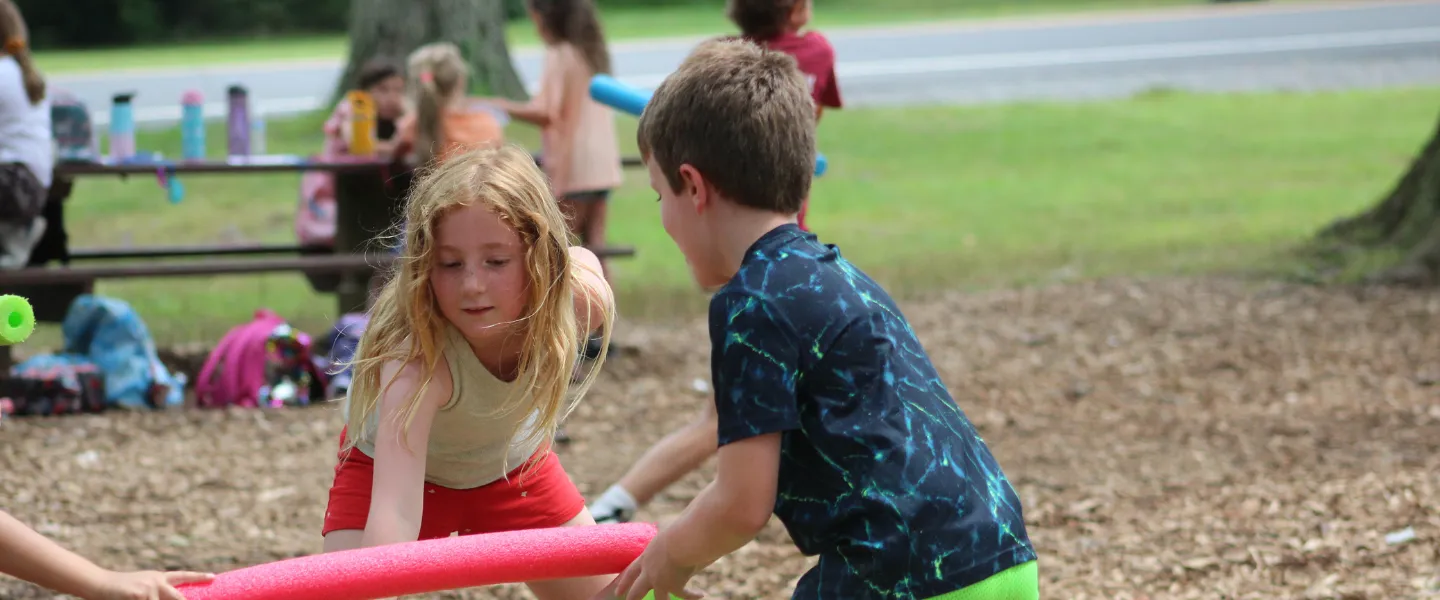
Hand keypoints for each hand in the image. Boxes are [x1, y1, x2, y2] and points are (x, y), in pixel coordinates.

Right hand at [84, 569, 214, 599]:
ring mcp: (148, 589)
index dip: (199, 577)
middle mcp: (156, 581)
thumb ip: (159, 590)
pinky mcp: (139, 596)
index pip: (183, 576)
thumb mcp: (144, 584)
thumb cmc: (122, 589)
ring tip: (142, 598)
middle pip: (179, 598)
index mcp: (159, 577)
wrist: (100, 584)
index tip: (213, 577)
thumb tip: (177, 596)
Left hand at [604, 533, 703, 599]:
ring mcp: (659, 581)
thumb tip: (676, 542)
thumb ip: (669, 543)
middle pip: (637, 589)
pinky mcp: (672, 587)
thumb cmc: (678, 531)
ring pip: (657, 598)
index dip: (624, 581)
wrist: (681, 541)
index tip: (617, 591)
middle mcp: (649, 571)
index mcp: (646, 556)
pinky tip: (700, 594)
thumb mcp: (667, 537)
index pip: (631, 571)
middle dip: (632, 597)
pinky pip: (683, 595)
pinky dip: (692, 594)